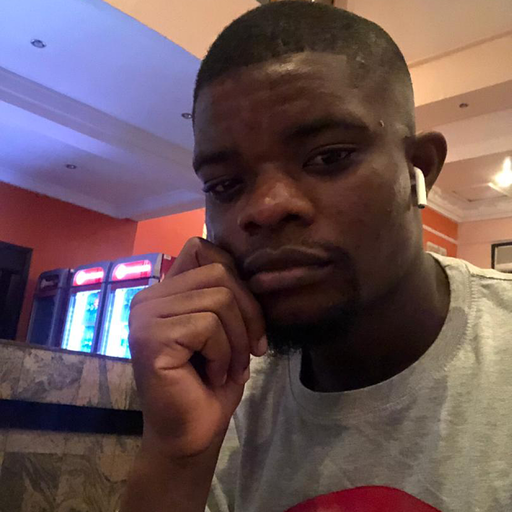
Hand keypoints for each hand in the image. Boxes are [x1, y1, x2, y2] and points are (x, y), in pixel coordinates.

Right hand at [129, 237, 266, 458]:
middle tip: (249, 351)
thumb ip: (225, 292)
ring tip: (229, 367)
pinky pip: (208, 326)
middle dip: (248, 314)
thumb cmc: (212, 380)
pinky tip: (212, 375)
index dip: (236, 278)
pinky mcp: (150, 337)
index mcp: (165, 290)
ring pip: (219, 299)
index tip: (247, 317)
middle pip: (219, 272)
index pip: (202, 248)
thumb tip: (251, 268)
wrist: (193, 432)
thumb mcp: (227, 327)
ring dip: (237, 341)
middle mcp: (149, 297)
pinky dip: (224, 355)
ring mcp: (145, 316)